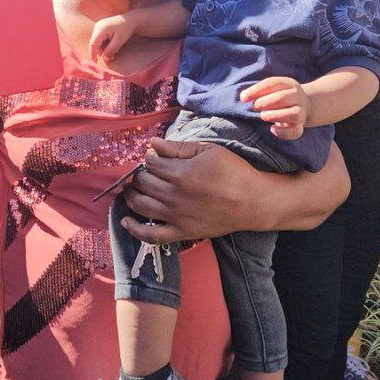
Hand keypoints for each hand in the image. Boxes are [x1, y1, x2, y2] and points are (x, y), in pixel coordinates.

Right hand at [89, 14, 136, 62]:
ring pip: (97, 42)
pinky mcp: (100, 28)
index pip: (93, 43)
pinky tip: (111, 47)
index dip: (93, 54)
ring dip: (103, 49)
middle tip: (111, 58)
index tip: (95, 63)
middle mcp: (97, 26)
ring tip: (113, 54)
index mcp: (101, 28)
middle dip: (101, 52)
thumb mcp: (119, 41)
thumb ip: (111, 50)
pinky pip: (99, 39)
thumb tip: (104, 59)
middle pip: (94, 43)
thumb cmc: (126, 29)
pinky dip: (104, 45)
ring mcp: (98, 27)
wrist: (130, 20)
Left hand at [121, 136, 270, 243]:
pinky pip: (151, 236)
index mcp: (180, 173)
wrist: (253, 202)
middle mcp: (174, 196)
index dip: (149, 158)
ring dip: (131, 196)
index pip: (150, 163)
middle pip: (142, 183)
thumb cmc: (233, 172)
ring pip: (140, 205)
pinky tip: (126, 221)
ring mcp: (176, 217)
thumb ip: (178, 147)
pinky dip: (135, 230)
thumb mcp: (208, 150)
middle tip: (145, 173)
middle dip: (140, 175)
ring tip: (132, 190)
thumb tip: (152, 143)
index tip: (155, 158)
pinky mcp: (181, 233)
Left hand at [240, 77, 309, 138]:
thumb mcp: (273, 89)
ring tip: (263, 116)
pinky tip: (272, 129)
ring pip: (293, 114)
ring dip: (275, 115)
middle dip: (265, 102)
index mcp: (289, 84)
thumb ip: (259, 91)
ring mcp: (301, 112)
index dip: (256, 90)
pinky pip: (295, 131)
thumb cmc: (281, 97)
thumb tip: (243, 96)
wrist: (305, 105)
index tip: (243, 98)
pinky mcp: (300, 126)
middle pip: (282, 98)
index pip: (273, 83)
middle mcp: (297, 96)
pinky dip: (283, 132)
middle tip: (254, 107)